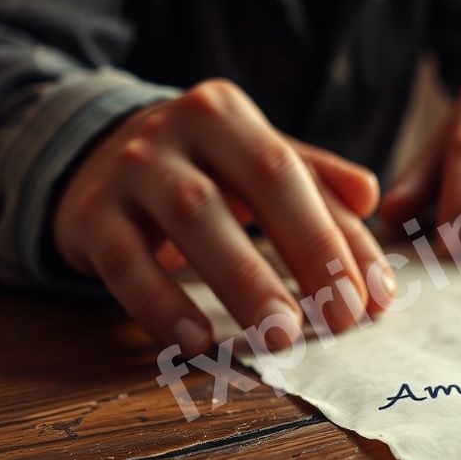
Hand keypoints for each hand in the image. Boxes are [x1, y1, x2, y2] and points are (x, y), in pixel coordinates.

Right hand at [54, 79, 394, 357]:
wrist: (86, 162)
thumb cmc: (195, 171)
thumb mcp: (251, 162)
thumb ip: (317, 182)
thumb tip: (373, 200)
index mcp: (227, 114)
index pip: (295, 171)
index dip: (339, 236)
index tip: (374, 297)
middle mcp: (177, 129)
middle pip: (257, 183)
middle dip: (308, 250)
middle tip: (341, 317)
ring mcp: (129, 169)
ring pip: (195, 218)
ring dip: (246, 281)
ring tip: (281, 335)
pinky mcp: (90, 217)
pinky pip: (127, 264)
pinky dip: (163, 307)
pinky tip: (199, 344)